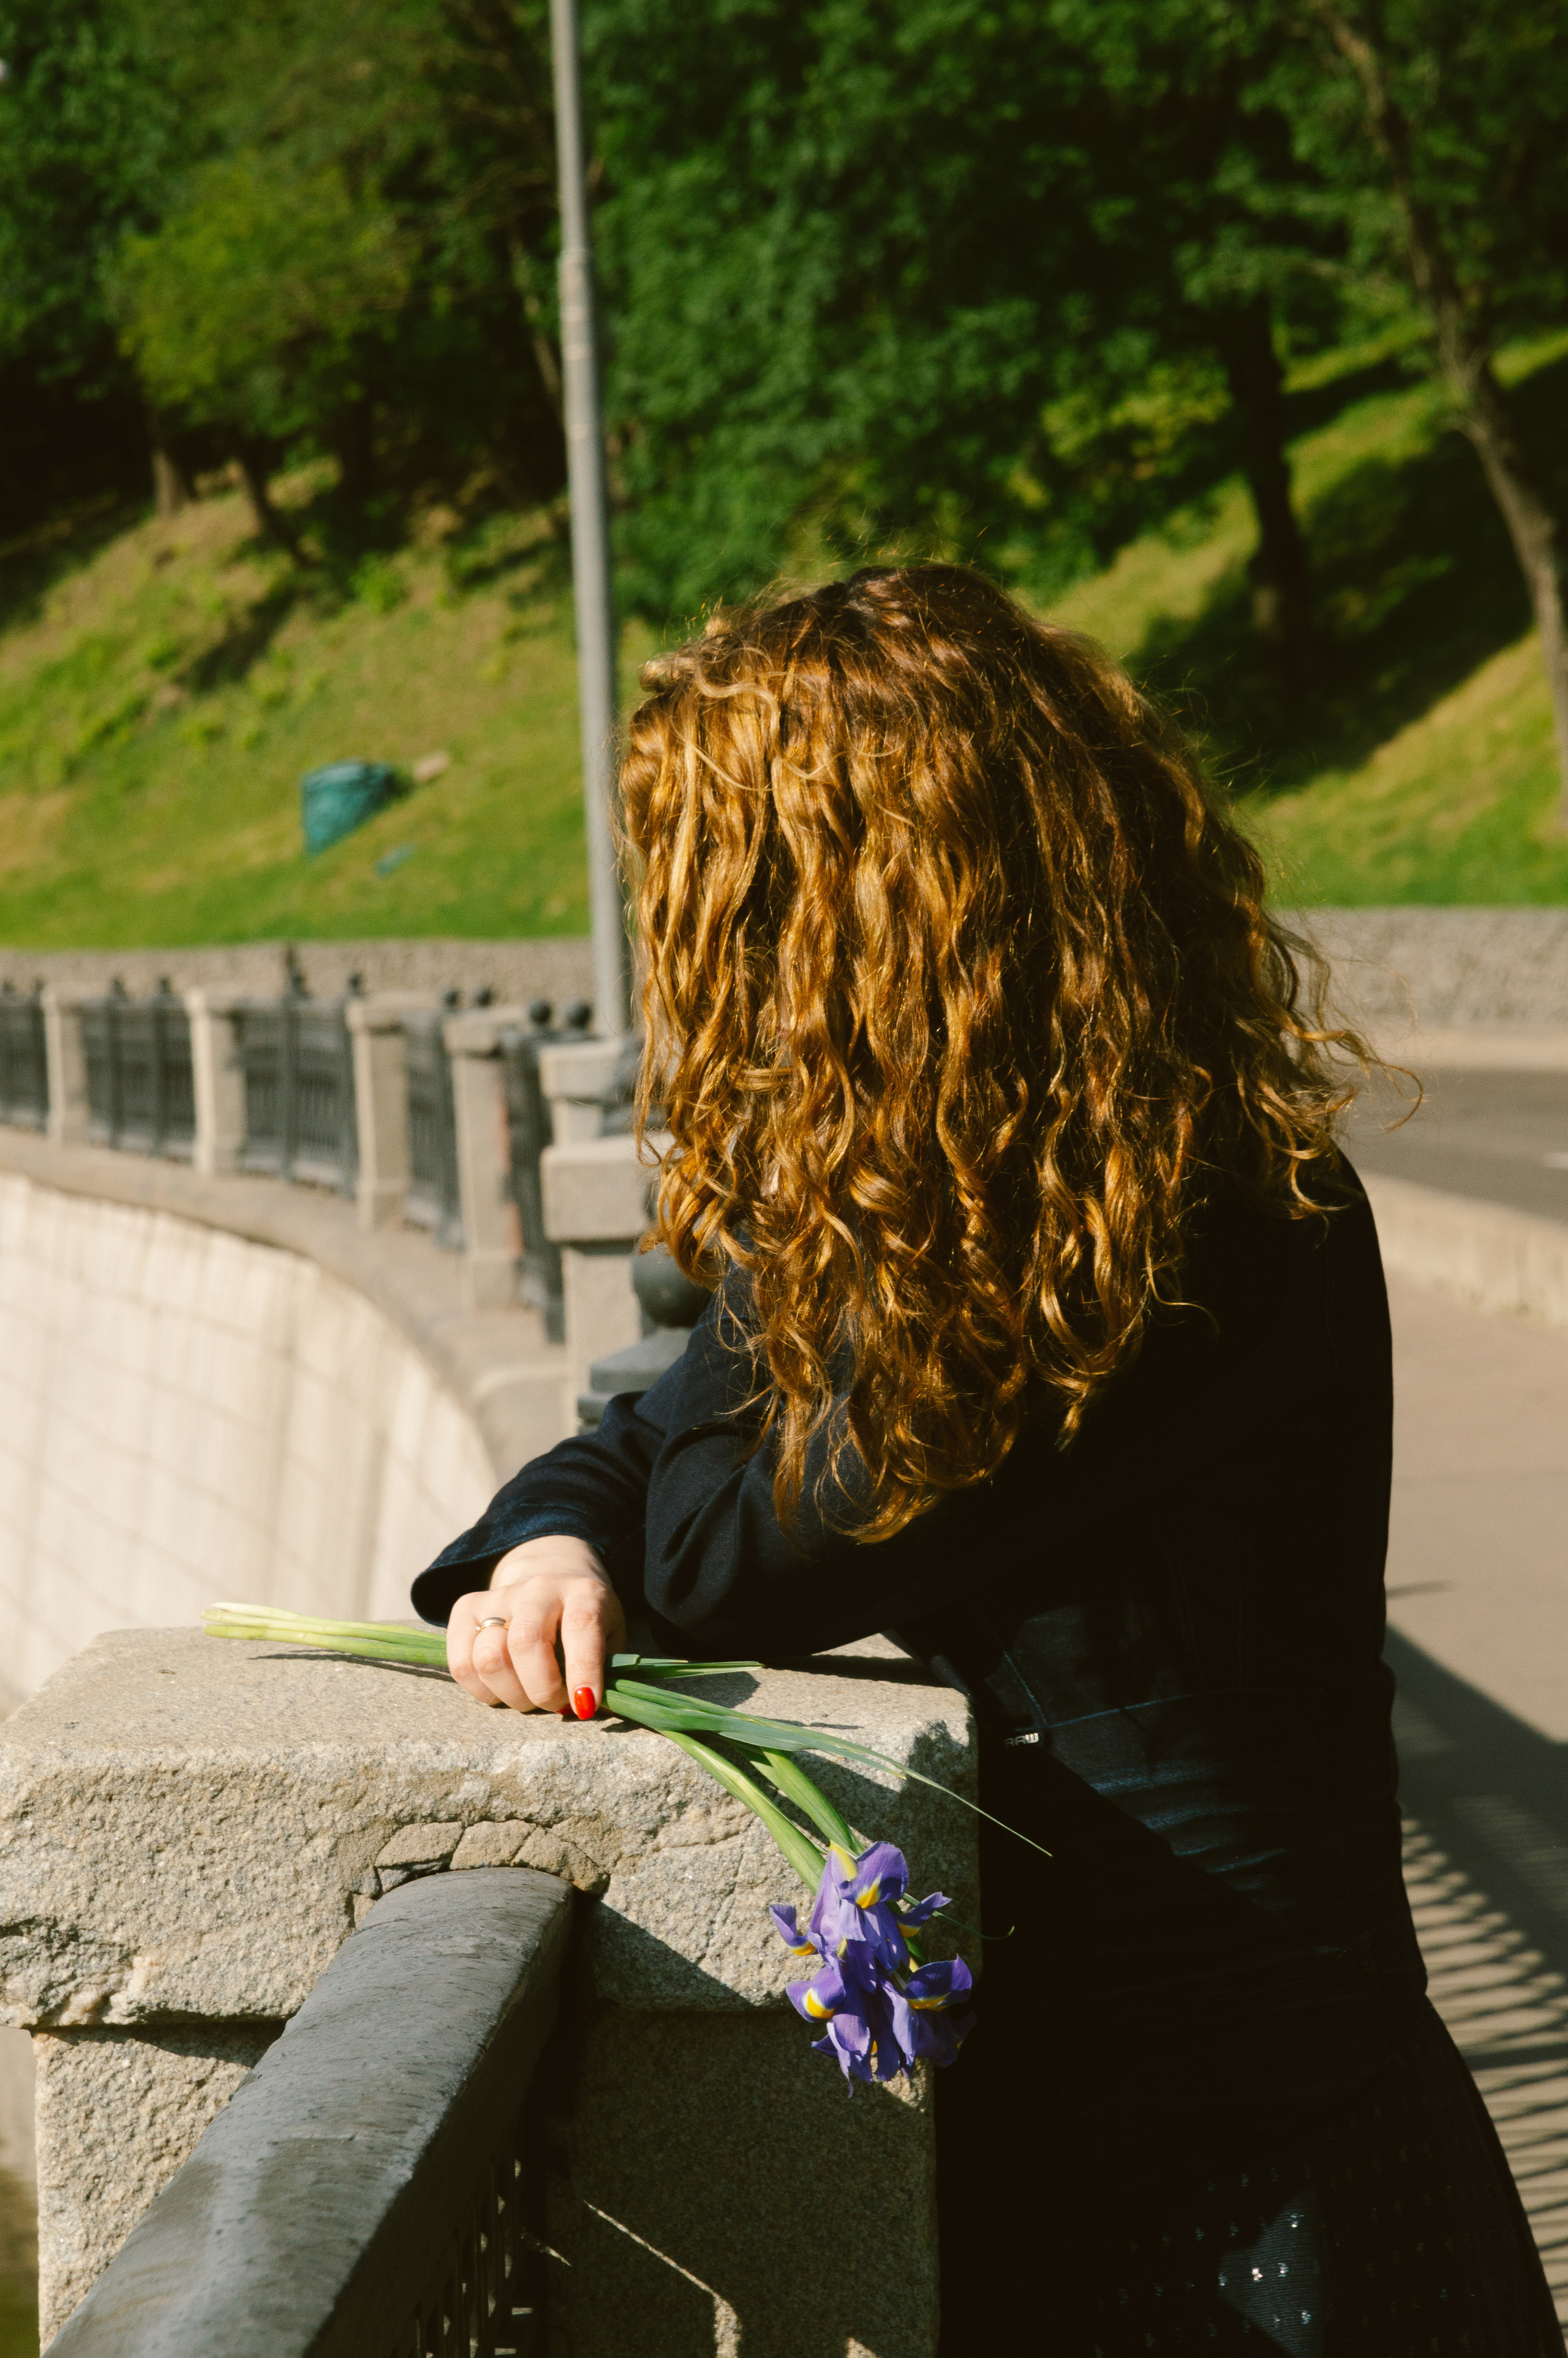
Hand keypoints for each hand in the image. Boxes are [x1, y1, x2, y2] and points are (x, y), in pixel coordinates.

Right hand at [447, 1536, 625, 1716]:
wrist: (552, 1578)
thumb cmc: (584, 1623)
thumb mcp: (609, 1638)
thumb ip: (604, 1671)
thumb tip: (585, 1709)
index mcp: (583, 1591)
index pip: (581, 1625)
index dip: (583, 1669)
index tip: (585, 1706)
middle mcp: (539, 1587)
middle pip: (526, 1643)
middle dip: (541, 1690)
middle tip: (555, 1704)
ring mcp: (498, 1595)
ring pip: (489, 1658)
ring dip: (511, 1695)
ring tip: (529, 1697)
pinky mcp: (466, 1608)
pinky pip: (461, 1664)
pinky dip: (481, 1691)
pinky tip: (502, 1689)